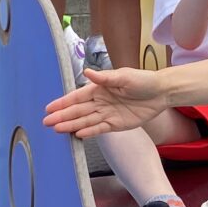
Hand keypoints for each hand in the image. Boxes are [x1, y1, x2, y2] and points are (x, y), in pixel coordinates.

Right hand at [44, 65, 171, 138]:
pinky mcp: (116, 124)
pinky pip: (99, 129)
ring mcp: (107, 113)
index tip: (49, 108)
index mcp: (100, 88)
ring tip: (57, 129)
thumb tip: (87, 72)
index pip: (78, 97)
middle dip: (62, 116)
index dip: (63, 102)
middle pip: (78, 110)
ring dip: (72, 125)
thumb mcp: (125, 76)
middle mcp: (100, 101)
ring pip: (86, 120)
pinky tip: (78, 134)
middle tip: (47, 122)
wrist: (161, 93)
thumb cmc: (143, 80)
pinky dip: (89, 131)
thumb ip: (105, 77)